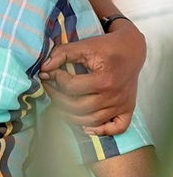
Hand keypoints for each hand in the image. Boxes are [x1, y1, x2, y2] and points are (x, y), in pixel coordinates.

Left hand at [40, 19, 145, 136]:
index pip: (71, 87)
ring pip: (91, 120)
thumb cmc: (105, 47)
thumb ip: (62, 54)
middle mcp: (114, 96)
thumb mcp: (83, 45)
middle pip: (78, 107)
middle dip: (57, 99)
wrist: (131, 49)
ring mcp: (122, 105)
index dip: (56, 78)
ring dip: (70, 116)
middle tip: (48, 88)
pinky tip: (85, 126)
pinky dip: (100, 131)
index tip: (51, 72)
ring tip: (58, 104)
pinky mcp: (128, 110)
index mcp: (103, 79)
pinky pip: (116, 129)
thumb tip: (44, 68)